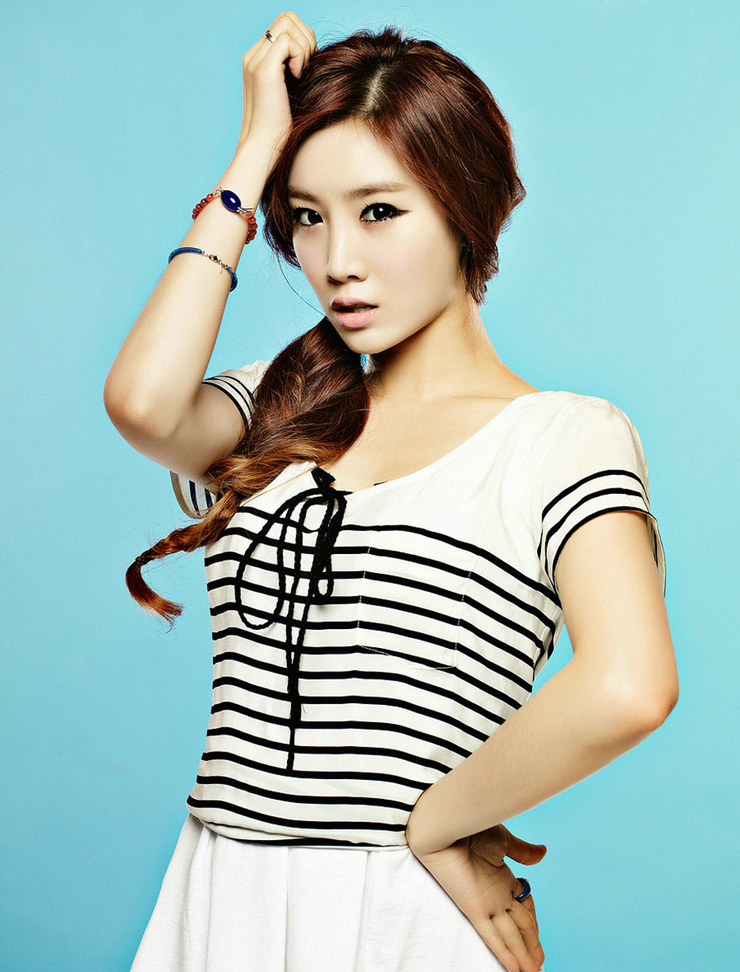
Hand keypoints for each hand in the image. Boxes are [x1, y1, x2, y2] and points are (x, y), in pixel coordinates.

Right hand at [236, 11, 317, 165]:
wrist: (264, 149)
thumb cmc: (281, 130)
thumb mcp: (292, 93)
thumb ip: (297, 70)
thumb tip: (316, 54)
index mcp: (258, 60)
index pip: (285, 26)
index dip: (304, 40)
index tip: (307, 68)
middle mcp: (253, 55)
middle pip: (287, 18)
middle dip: (306, 38)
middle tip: (307, 68)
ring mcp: (255, 60)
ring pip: (288, 22)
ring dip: (304, 46)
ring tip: (301, 74)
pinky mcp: (263, 69)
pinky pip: (288, 40)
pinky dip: (300, 56)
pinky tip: (296, 77)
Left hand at [409, 824, 546, 971]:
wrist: (448, 823)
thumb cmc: (471, 825)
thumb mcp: (503, 840)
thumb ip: (523, 852)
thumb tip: (543, 854)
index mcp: (502, 879)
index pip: (524, 907)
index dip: (534, 923)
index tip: (539, 936)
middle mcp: (495, 894)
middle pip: (519, 926)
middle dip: (531, 945)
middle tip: (540, 965)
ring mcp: (486, 903)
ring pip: (510, 936)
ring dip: (523, 955)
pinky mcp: (473, 908)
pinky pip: (492, 936)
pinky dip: (504, 952)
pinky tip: (514, 967)